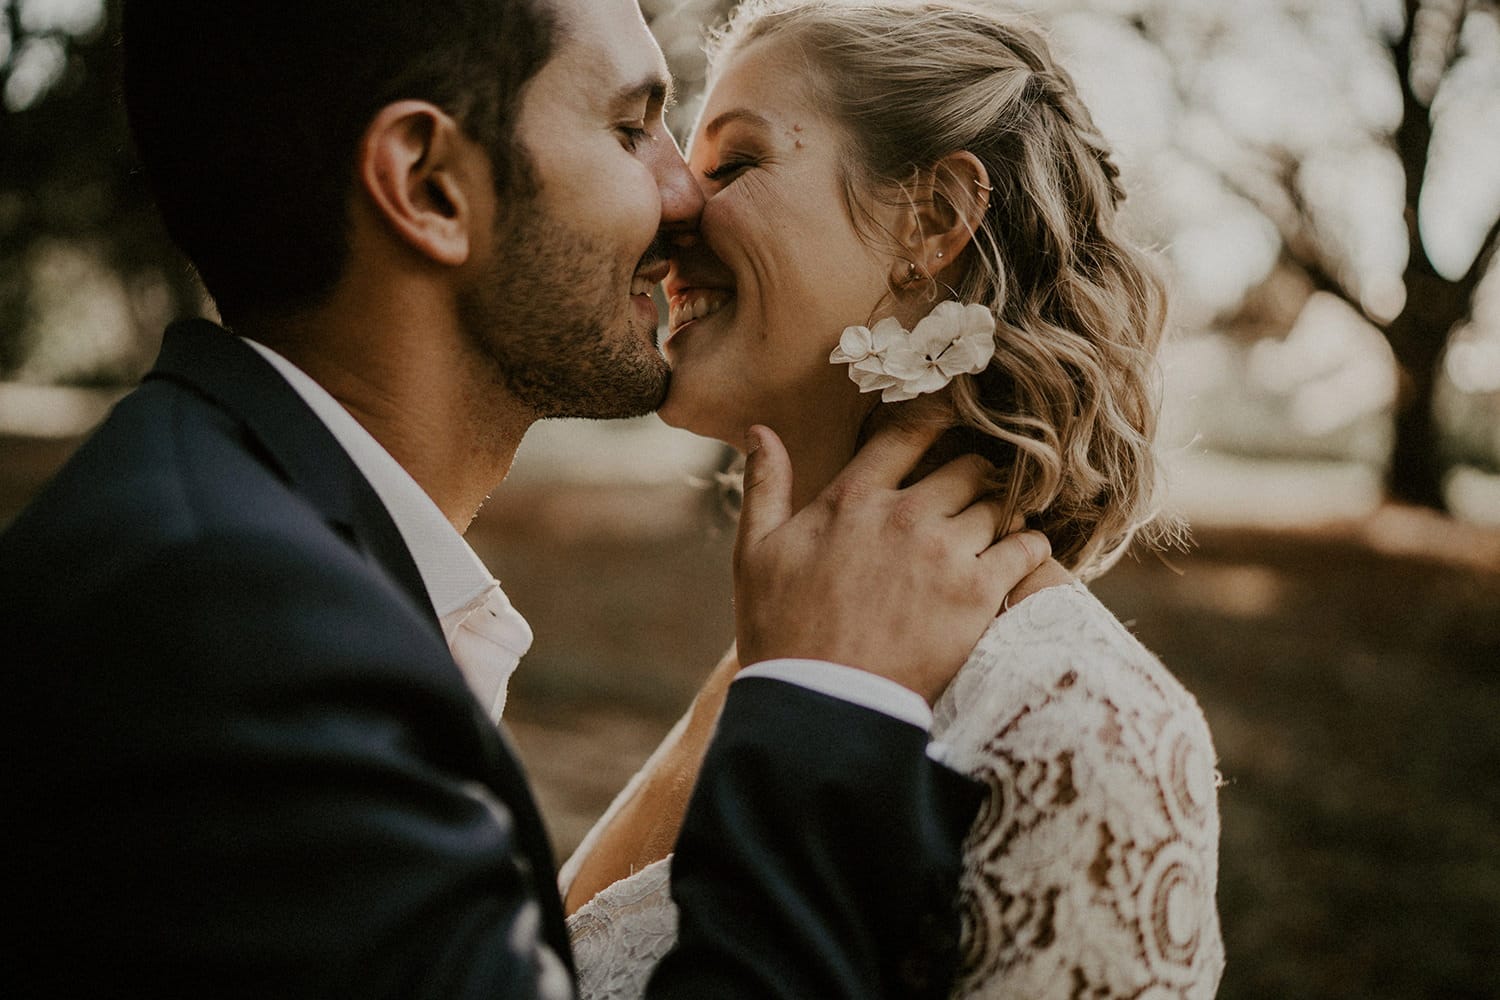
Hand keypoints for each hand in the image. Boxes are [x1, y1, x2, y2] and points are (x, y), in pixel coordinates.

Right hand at [734, 422, 1049, 703]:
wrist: (821, 704)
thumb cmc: (781, 631)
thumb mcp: (755, 553)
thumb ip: (765, 485)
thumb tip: (759, 430)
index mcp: (853, 498)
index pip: (908, 433)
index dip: (937, 421)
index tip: (953, 422)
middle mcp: (904, 514)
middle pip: (967, 467)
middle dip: (974, 477)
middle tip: (975, 495)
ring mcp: (944, 552)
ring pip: (998, 506)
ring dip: (1001, 514)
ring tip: (997, 531)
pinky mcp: (977, 594)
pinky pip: (1027, 548)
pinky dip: (1031, 547)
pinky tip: (1022, 556)